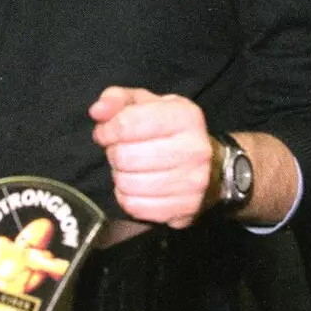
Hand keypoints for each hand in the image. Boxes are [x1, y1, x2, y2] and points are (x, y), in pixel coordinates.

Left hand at [90, 86, 212, 228]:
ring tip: (130, 168)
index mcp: (185, 116)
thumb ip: (118, 100)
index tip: (106, 132)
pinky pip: (135, 207)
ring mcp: (192, 184)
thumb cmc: (171, 130)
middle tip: (121, 151)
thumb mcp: (147, 104)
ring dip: (120, 176)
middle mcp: (194, 150)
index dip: (107, 129)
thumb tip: (97, 111)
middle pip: (125, 157)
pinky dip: (127, 197)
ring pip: (128, 184)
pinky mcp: (184, 210)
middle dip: (114, 153)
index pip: (127, 124)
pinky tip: (138, 186)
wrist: (213, 167)